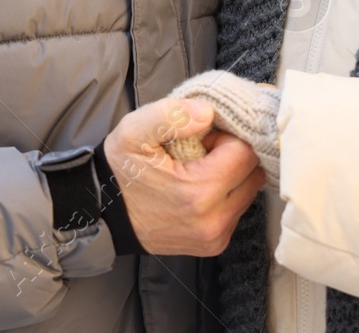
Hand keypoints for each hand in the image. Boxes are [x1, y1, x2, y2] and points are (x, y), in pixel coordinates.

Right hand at [102, 99, 263, 255]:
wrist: (105, 216)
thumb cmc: (122, 172)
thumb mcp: (134, 133)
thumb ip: (171, 115)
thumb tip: (209, 113)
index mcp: (199, 191)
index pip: (245, 152)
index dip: (226, 136)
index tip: (204, 137)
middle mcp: (214, 220)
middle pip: (254, 172)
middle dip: (234, 155)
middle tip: (203, 151)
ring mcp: (216, 236)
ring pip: (249, 191)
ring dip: (232, 175)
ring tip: (199, 169)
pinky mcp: (214, 245)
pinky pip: (238, 209)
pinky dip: (226, 194)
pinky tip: (198, 188)